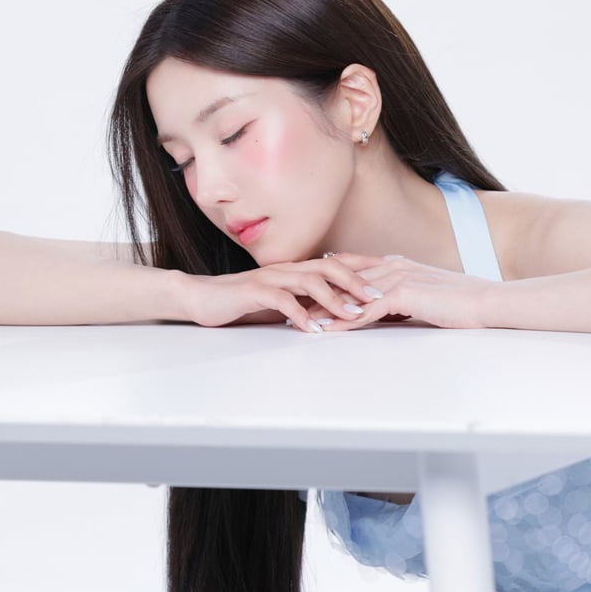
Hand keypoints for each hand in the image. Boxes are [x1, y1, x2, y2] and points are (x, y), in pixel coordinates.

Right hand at [181, 257, 388, 332]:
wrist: (201, 297)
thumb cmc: (242, 302)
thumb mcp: (281, 303)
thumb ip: (305, 304)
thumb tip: (335, 316)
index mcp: (296, 270)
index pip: (336, 262)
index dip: (363, 267)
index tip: (389, 277)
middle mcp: (287, 269)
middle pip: (329, 266)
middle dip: (357, 281)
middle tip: (378, 298)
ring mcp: (270, 278)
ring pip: (309, 282)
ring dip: (334, 299)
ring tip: (354, 314)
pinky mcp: (252, 292)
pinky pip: (281, 300)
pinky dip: (299, 315)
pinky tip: (313, 329)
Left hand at [301, 253, 498, 330]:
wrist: (486, 301)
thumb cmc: (461, 302)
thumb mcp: (426, 295)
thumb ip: (403, 298)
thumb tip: (385, 310)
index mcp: (397, 263)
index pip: (352, 269)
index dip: (327, 280)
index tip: (305, 291)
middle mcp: (393, 266)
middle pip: (343, 279)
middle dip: (315, 293)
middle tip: (289, 305)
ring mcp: (397, 278)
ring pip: (349, 294)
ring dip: (322, 308)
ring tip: (298, 321)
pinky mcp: (403, 295)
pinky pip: (365, 310)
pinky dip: (343, 321)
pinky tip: (327, 331)